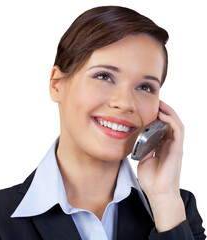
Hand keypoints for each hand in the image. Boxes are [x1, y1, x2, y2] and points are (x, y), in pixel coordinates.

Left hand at [137, 100, 185, 231]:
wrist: (158, 193)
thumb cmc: (151, 178)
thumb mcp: (143, 159)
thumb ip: (143, 148)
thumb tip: (137, 139)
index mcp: (162, 146)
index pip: (162, 126)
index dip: (157, 116)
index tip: (149, 107)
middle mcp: (170, 144)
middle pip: (170, 122)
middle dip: (164, 110)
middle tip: (156, 101)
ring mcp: (174, 146)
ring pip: (176, 123)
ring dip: (169, 112)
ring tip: (161, 103)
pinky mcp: (177, 149)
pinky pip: (177, 131)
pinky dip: (171, 120)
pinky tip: (163, 115)